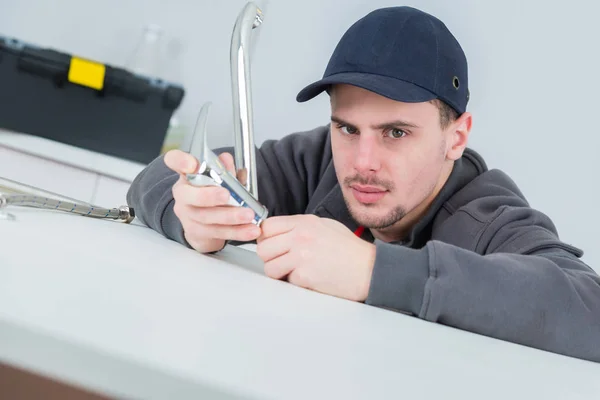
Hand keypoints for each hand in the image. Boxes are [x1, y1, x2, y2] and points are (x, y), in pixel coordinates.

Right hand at [164, 149, 260, 252]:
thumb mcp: (219, 179)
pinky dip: (237, 231)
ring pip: (206, 217)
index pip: (175, 161)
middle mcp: (183, 195)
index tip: (191, 164)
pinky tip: (250, 229)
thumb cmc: (211, 194)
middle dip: (209, 196)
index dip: (180, 161)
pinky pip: (217, 232)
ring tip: (248, 214)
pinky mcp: (197, 232)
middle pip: (190, 196)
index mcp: (187, 175)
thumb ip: (224, 169)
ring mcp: (188, 215)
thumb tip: (226, 159)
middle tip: (226, 195)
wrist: (203, 224)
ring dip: (230, 216)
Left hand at [256, 215, 376, 301]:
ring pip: (269, 267)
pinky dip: (295, 282)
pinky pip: (286, 281)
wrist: (369, 269)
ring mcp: (302, 256)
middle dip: (271, 257)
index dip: (266, 238)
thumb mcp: (325, 226)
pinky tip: (309, 278)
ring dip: (279, 272)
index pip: (267, 226)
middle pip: (263, 248)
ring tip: (295, 271)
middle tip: (284, 261)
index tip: (272, 244)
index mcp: (304, 222)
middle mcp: (300, 237)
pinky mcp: (305, 276)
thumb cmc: (350, 249)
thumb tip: (277, 232)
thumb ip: (299, 227)